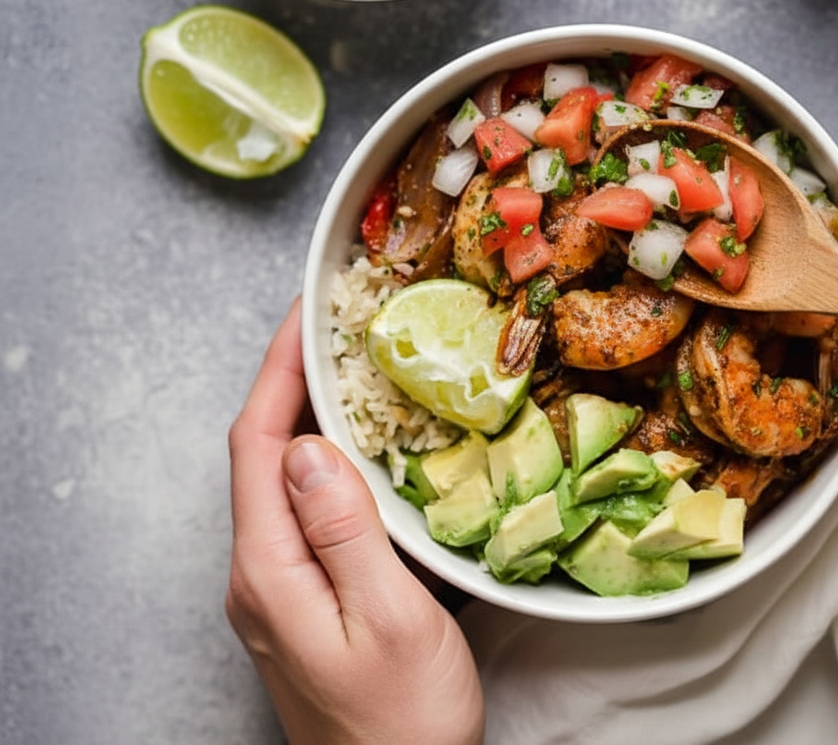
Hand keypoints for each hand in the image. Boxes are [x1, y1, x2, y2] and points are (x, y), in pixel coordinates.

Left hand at [226, 299, 483, 744]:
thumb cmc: (403, 722)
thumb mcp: (389, 620)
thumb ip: (345, 531)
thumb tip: (309, 445)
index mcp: (270, 571)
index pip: (257, 444)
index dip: (277, 369)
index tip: (304, 311)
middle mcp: (261, 575)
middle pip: (262, 455)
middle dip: (292, 380)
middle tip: (338, 326)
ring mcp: (280, 591)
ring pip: (285, 481)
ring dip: (312, 418)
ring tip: (356, 369)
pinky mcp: (306, 601)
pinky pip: (307, 511)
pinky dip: (333, 463)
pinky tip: (371, 452)